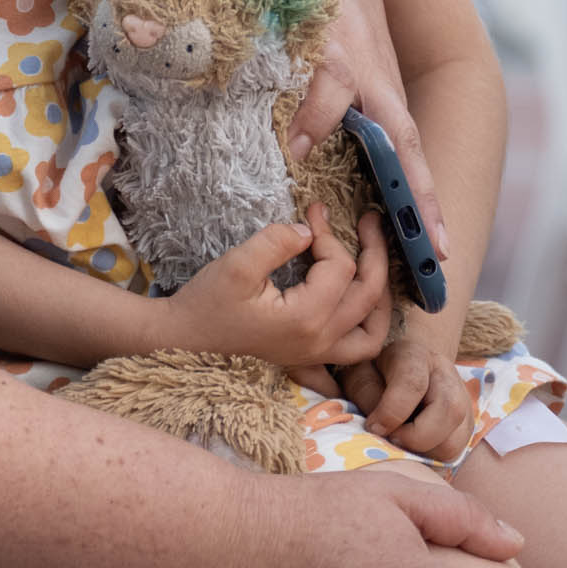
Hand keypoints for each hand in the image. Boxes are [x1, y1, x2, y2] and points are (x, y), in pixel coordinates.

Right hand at [158, 203, 392, 371]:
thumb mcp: (237, 264)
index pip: (340, 268)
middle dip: (374, 252)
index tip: (312, 211)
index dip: (329, 234)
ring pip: (374, 330)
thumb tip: (309, 230)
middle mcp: (319, 341)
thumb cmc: (207, 302)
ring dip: (382, 296)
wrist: (185, 337)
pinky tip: (362, 301)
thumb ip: (277, 241)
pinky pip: (358, 347)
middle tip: (370, 222)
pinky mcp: (311, 356)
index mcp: (305, 319)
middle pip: (369, 295)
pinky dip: (369, 323)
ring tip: (378, 264)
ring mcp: (317, 353)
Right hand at [286, 0, 445, 237]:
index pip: (408, 149)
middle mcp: (377, 75)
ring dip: (385, 172)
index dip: (424, 199)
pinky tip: (296, 148)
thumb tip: (301, 145)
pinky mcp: (330, 39)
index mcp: (377, 82)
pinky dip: (315, 120)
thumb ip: (326, 93)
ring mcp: (358, 58)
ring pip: (381, 122)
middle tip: (439, 252)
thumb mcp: (328, 47)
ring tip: (371, 218)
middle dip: (423, 201)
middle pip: (409, 146)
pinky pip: (325, 87)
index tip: (441, 249)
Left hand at [338, 333, 479, 459]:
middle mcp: (446, 375)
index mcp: (416, 356)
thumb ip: (366, 394)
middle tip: (391, 439)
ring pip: (457, 437)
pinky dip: (433, 458)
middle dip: (416, 437)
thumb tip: (379, 428)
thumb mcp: (360, 374)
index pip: (413, 384)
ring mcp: (463, 400)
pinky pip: (456, 452)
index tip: (372, 427)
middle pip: (449, 410)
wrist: (399, 370)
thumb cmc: (375, 373)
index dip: (391, 412)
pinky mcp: (467, 424)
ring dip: (425, 451)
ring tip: (402, 443)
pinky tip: (414, 447)